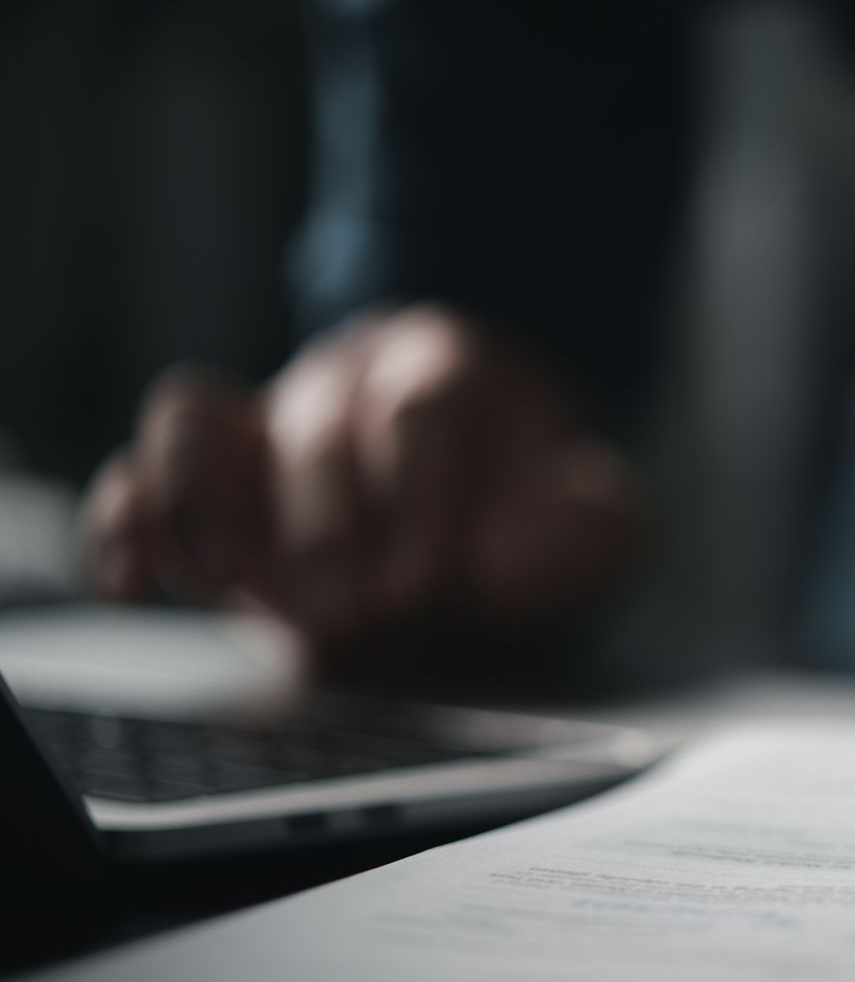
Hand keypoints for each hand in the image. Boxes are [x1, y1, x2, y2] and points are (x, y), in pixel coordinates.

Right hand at [81, 305, 643, 658]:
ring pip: (193, 419)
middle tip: (353, 615)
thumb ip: (594, 529)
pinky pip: (137, 475)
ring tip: (234, 588)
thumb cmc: (541, 514)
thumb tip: (505, 559)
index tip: (423, 580)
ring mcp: (262, 419)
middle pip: (314, 424)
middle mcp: (343, 377)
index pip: (419, 408)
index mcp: (447, 366)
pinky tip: (136, 586)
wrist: (488, 509)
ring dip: (205, 509)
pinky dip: (126, 526)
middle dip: (328, 527)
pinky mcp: (205, 477)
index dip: (417, 493)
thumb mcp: (601, 523)